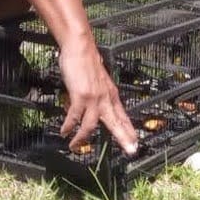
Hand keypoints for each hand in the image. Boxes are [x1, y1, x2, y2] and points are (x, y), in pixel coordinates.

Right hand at [58, 37, 137, 155]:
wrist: (80, 48)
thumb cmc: (87, 64)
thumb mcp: (98, 83)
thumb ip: (98, 96)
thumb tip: (92, 110)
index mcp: (111, 95)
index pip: (123, 116)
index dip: (129, 130)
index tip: (135, 143)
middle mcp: (106, 97)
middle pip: (116, 122)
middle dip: (124, 137)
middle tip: (131, 150)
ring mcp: (94, 97)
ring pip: (92, 124)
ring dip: (83, 137)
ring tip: (75, 146)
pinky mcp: (81, 95)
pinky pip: (75, 116)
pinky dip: (69, 126)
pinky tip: (64, 131)